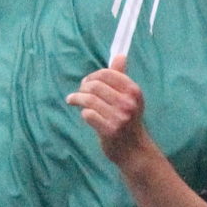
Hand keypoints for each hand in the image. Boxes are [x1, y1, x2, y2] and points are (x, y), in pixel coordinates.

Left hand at [67, 55, 151, 170]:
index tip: (86, 82)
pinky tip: (84, 115)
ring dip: (77, 98)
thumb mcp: (130, 98)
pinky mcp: (110, 130)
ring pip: (89, 99)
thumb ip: (122, 77)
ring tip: (72, 100)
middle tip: (79, 92)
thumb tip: (120, 56)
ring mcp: (119, 117)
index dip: (92, 76)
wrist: (134, 150)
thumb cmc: (129, 120)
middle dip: (83, 87)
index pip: (107, 74)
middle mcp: (128, 103)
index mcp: (134, 91)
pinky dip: (84, 113)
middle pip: (95, 86)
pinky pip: (88, 115)